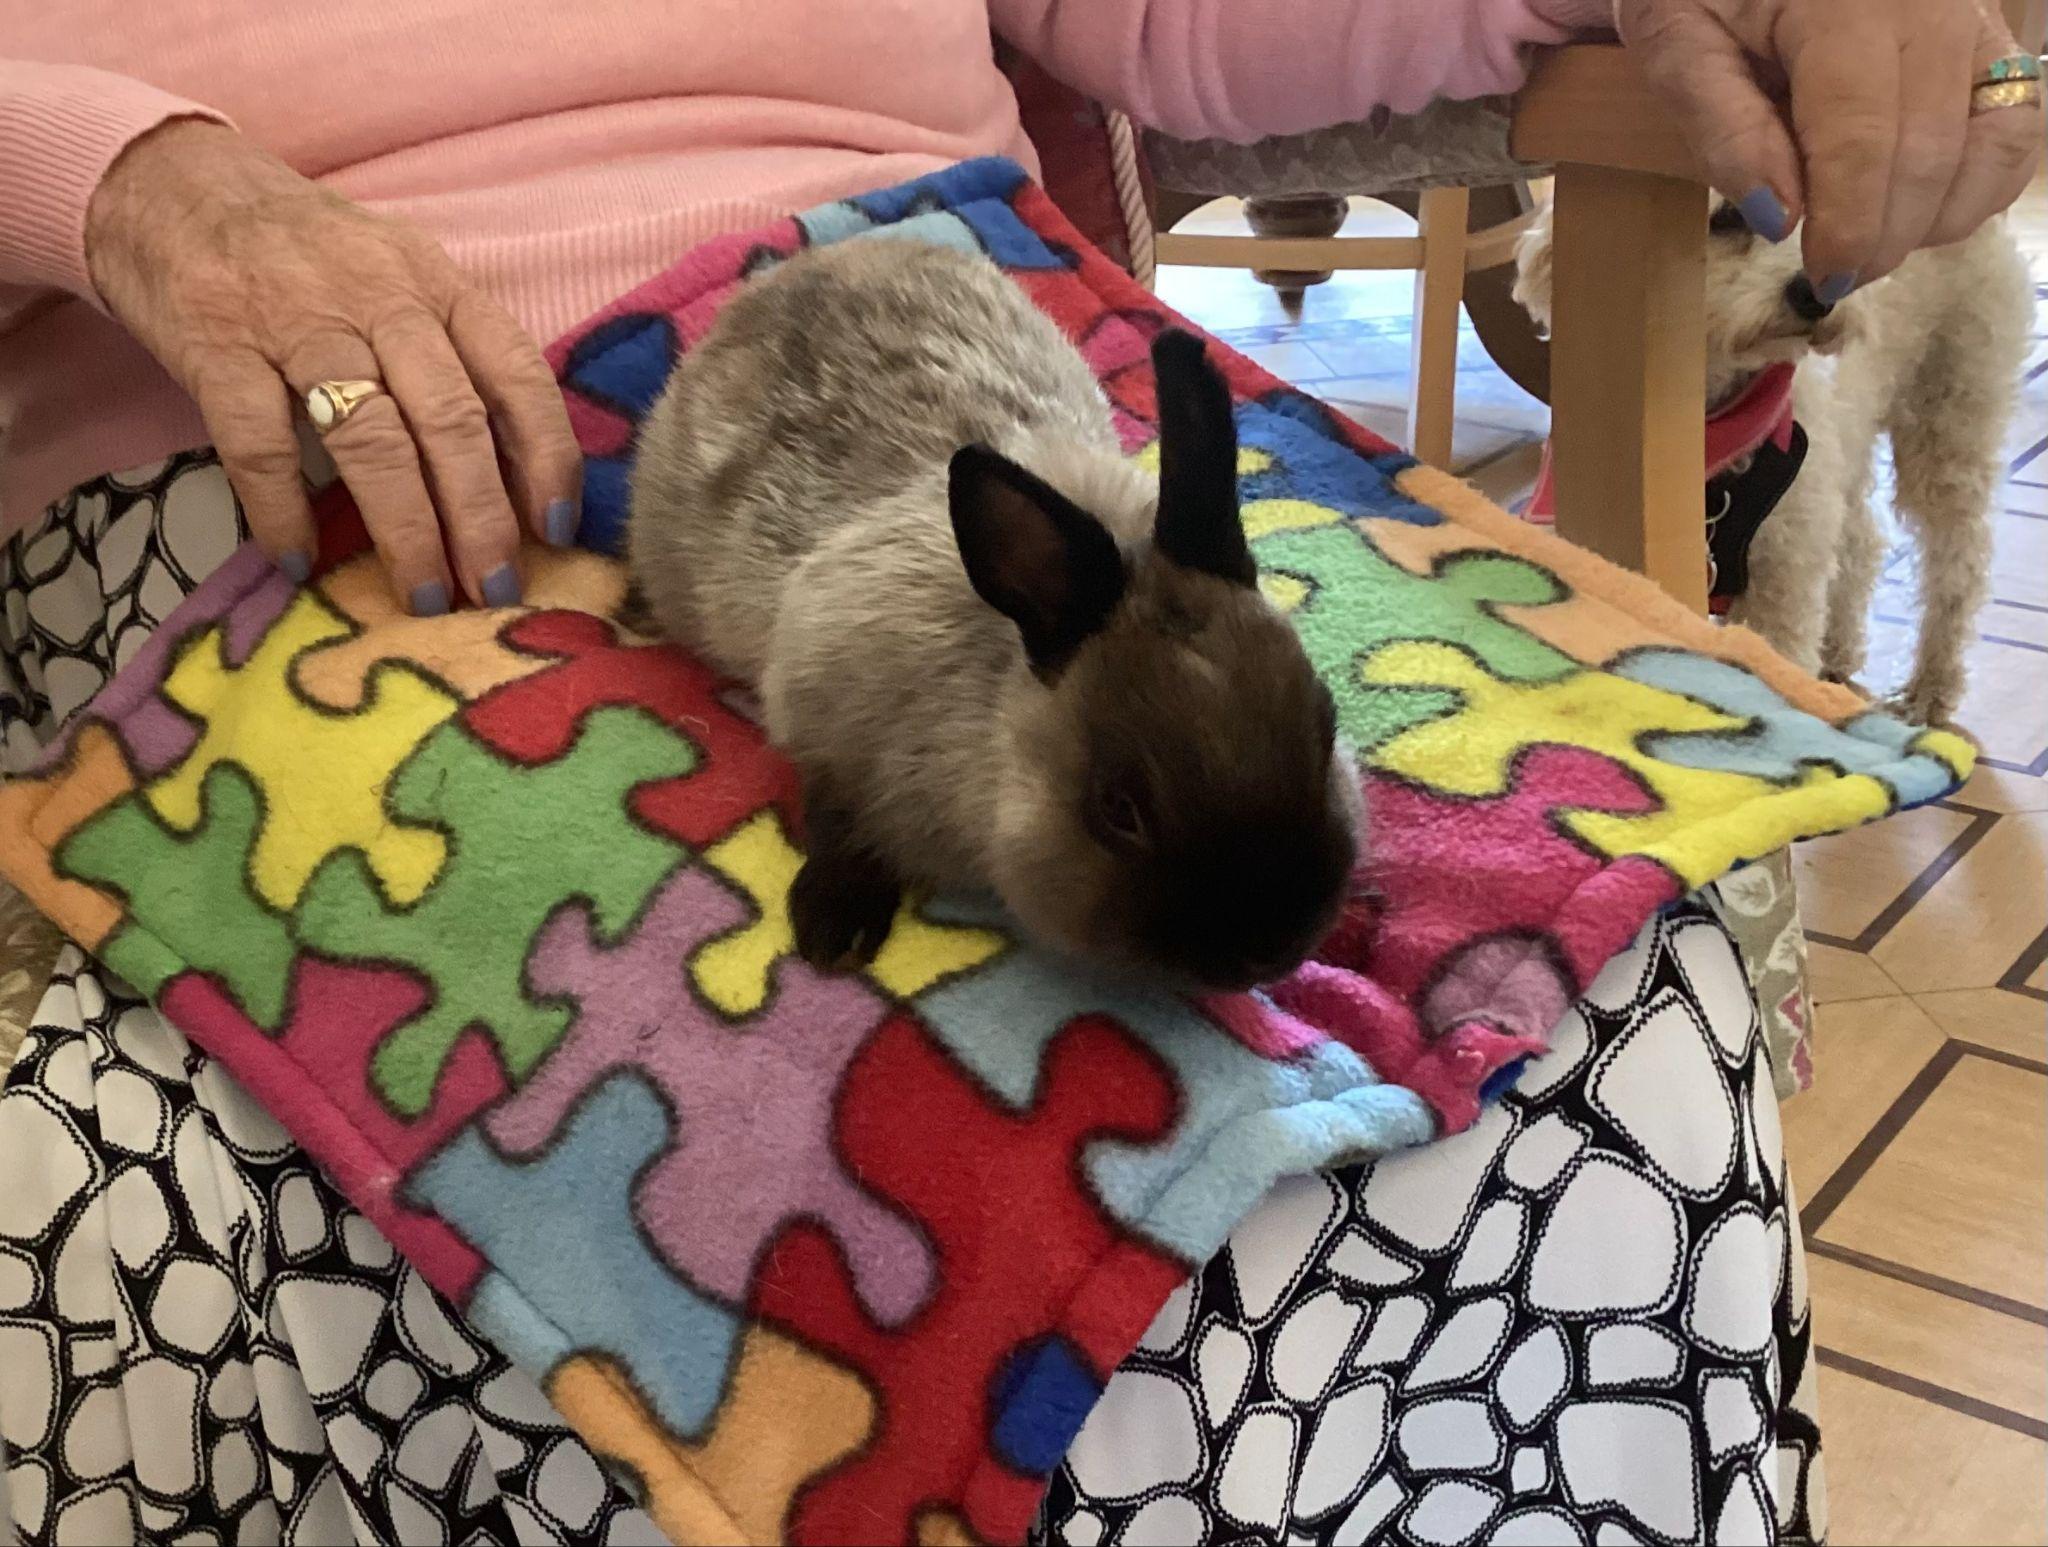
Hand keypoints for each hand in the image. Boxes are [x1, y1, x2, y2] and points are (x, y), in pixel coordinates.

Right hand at [86, 119, 581, 612]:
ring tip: (425, 595)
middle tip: (497, 589)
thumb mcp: (399, 280)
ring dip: (405, 528)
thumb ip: (453, 355)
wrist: (175, 183)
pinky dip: (283, 510)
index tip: (557, 531)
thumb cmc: (310, 255)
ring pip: (370, 436)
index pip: (517, 375)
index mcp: (437, 284)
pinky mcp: (217, 342)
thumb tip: (515, 474)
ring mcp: (295, 318)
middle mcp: (379, 296)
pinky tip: (299, 561)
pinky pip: (260, 442)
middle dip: (482, 517)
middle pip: (450, 419)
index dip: (547, 458)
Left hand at [1617, 0, 2043, 295]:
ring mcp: (1971, 15)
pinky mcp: (1991, 33)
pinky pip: (2016, 122)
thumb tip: (1778, 221)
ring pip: (1992, 141)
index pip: (1862, 137)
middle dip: (1884, 235)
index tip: (1822, 280)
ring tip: (1870, 245)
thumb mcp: (1678, 41)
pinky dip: (1978, 185)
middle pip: (1930, 149)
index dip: (1849, 223)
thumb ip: (1722, 128)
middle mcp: (1929, 6)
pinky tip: (1917, 211)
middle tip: (1834, 278)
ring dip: (1935, 219)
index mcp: (1845, 6)